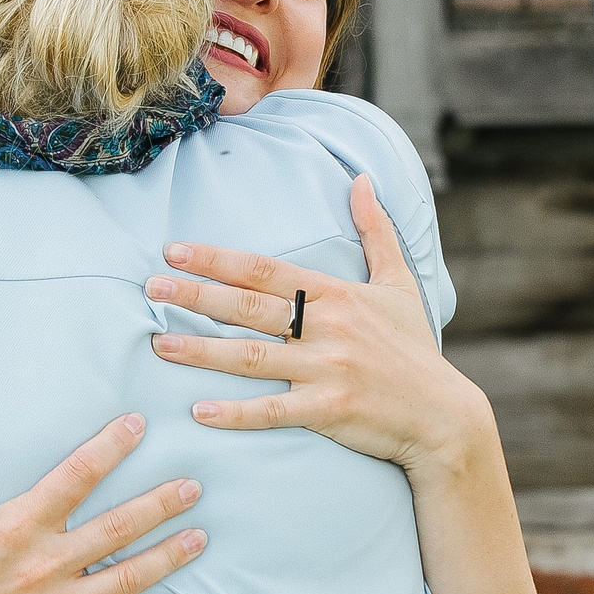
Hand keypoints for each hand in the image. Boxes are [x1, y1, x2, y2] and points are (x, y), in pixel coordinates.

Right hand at [0, 381, 205, 593]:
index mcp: (15, 527)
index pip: (75, 478)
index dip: (110, 447)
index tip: (140, 425)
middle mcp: (41, 567)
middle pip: (116, 529)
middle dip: (159, 505)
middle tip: (194, 487)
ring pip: (125, 580)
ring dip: (167, 557)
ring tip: (200, 537)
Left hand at [145, 174, 495, 480]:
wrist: (442, 415)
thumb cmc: (414, 349)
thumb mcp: (398, 283)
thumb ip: (375, 230)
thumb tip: (361, 178)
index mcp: (337, 295)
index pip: (266, 270)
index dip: (218, 259)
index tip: (175, 249)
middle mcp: (328, 328)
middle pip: (250, 307)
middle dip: (197, 294)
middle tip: (152, 286)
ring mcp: (327, 370)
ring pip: (253, 358)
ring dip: (202, 351)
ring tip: (159, 344)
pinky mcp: (329, 411)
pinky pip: (274, 412)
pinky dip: (236, 413)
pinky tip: (198, 411)